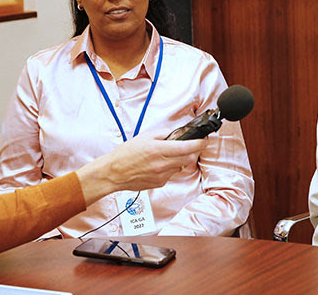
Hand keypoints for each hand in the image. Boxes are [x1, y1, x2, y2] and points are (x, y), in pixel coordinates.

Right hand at [76, 131, 206, 204]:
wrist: (113, 173)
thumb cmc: (126, 154)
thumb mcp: (145, 136)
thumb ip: (164, 134)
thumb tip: (178, 133)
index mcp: (160, 150)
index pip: (188, 147)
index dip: (200, 143)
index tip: (203, 140)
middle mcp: (163, 164)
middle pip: (189, 159)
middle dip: (193, 152)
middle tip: (190, 146)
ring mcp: (162, 176)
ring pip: (181, 167)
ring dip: (181, 160)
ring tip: (168, 155)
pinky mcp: (160, 183)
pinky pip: (172, 174)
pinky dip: (171, 168)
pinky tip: (160, 164)